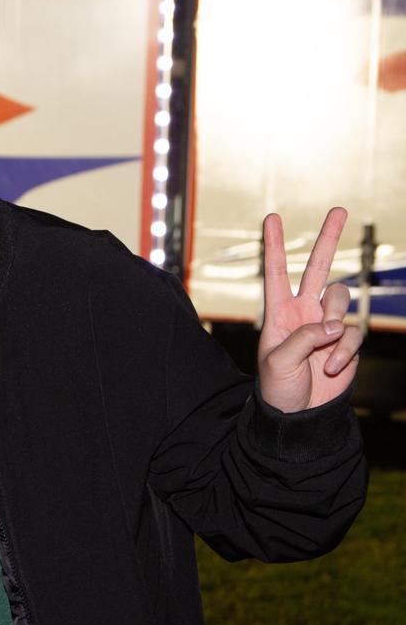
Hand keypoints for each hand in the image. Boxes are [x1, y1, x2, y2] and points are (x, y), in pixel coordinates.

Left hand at [257, 207, 361, 412]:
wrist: (299, 415)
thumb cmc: (278, 388)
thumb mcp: (278, 363)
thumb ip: (303, 339)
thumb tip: (333, 325)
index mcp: (279, 312)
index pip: (277, 272)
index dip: (275, 245)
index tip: (271, 217)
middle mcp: (304, 312)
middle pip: (319, 268)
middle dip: (328, 239)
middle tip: (338, 210)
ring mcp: (327, 325)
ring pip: (341, 300)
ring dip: (335, 322)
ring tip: (324, 348)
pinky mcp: (346, 342)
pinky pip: (353, 334)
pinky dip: (344, 350)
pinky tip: (330, 368)